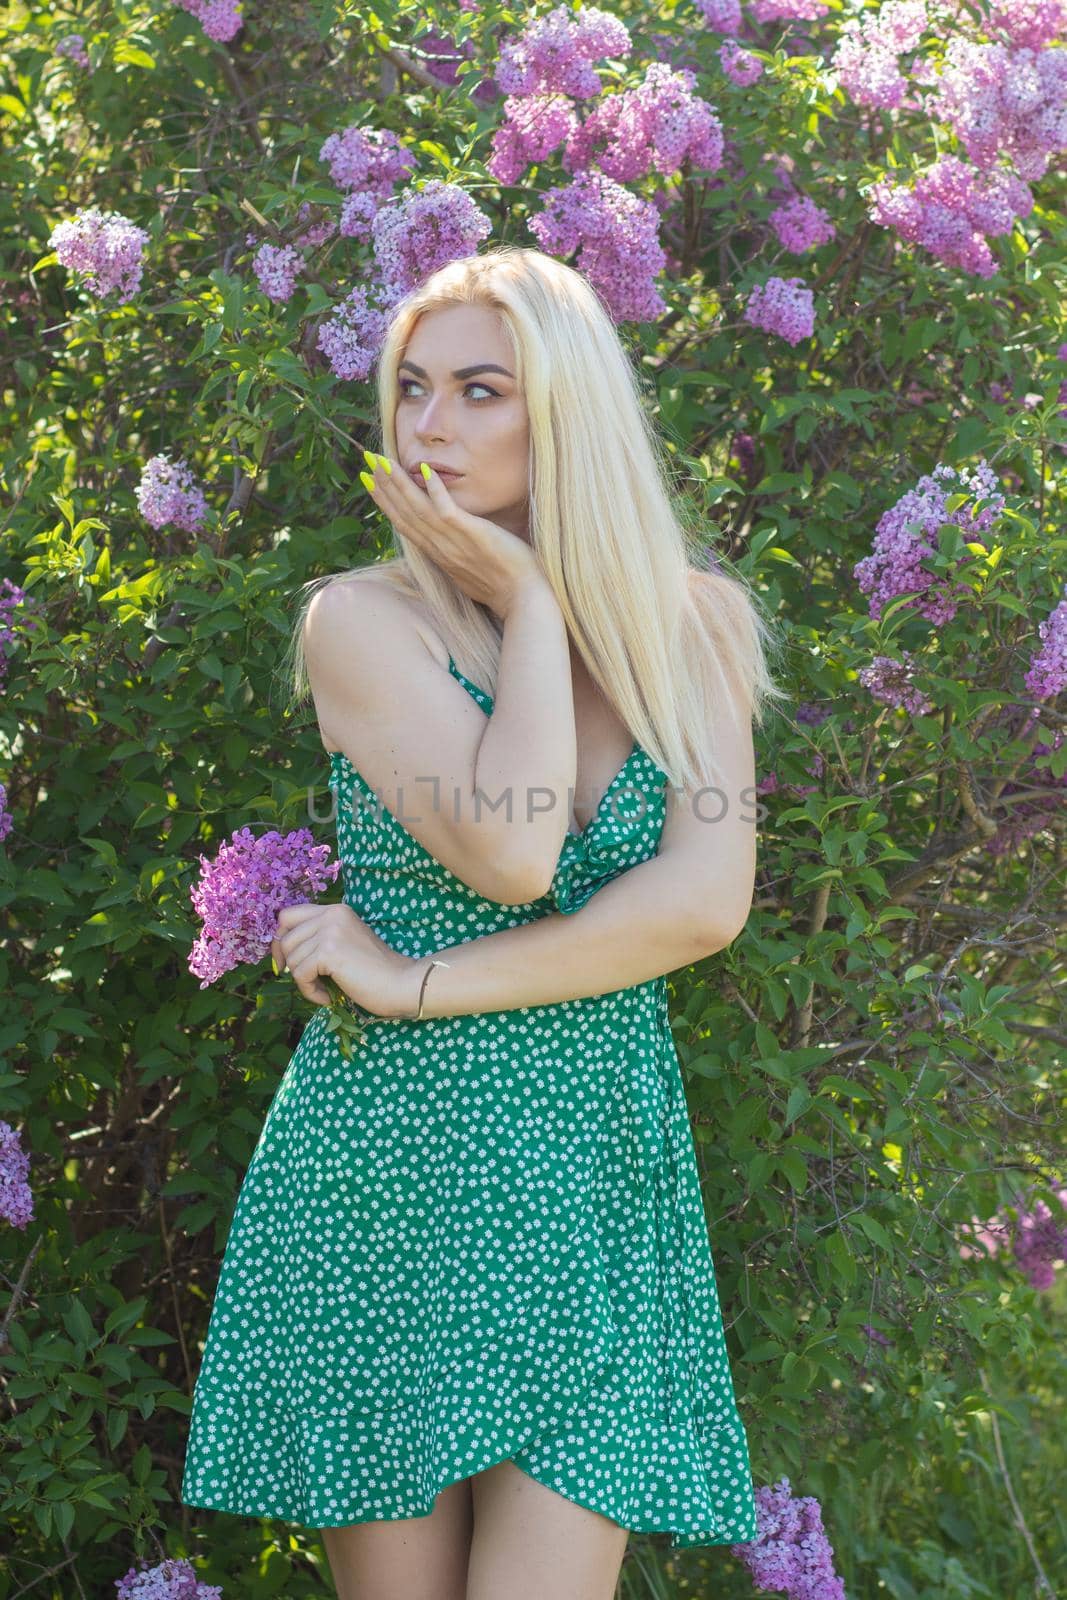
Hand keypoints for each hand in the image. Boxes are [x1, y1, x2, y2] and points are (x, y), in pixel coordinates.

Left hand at [271, 901, 418, 1016]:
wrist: (401, 983)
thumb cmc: (375, 971)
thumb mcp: (344, 944)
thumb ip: (319, 938)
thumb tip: (281, 951)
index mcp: (335, 910)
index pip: (288, 915)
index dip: (280, 939)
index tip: (284, 962)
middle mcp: (331, 914)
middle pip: (286, 938)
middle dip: (288, 964)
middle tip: (305, 981)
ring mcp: (330, 931)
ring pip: (292, 959)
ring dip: (304, 981)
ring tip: (324, 990)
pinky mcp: (329, 952)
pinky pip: (300, 975)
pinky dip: (310, 991)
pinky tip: (326, 997)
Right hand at [360, 451, 547, 620]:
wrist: (524, 600)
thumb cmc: (505, 587)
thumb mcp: (471, 569)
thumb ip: (458, 553)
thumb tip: (455, 544)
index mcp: (438, 555)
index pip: (405, 524)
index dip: (385, 502)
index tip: (370, 483)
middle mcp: (440, 548)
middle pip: (404, 513)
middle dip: (384, 485)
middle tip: (367, 461)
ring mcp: (453, 542)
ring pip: (418, 508)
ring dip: (398, 483)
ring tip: (383, 460)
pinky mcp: (472, 535)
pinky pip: (447, 509)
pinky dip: (435, 489)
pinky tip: (424, 469)